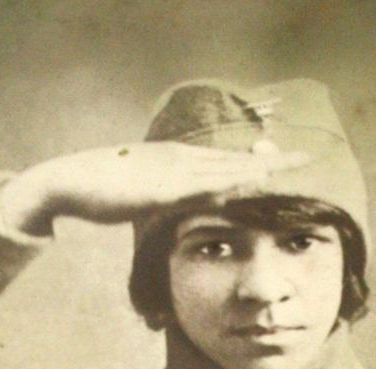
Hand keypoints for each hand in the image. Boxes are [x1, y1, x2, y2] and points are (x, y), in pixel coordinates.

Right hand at [0, 142, 309, 235]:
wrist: (68, 182)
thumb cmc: (102, 190)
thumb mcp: (143, 194)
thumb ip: (164, 197)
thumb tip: (180, 204)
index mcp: (177, 161)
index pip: (226, 160)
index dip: (257, 160)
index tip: (284, 161)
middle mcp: (179, 160)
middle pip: (234, 160)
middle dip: (271, 160)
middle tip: (306, 157)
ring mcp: (171, 171)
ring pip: (224, 169)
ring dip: (257, 169)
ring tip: (290, 167)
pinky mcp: (159, 187)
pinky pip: (200, 186)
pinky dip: (226, 184)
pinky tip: (247, 185)